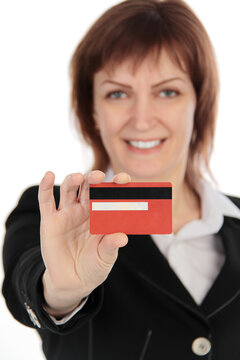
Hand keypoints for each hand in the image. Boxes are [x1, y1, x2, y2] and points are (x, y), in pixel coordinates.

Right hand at [38, 170, 129, 316]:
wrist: (72, 282)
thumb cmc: (94, 266)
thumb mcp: (105, 258)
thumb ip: (111, 246)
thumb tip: (122, 237)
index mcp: (102, 214)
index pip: (110, 194)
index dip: (116, 185)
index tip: (125, 179)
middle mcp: (85, 209)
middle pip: (89, 187)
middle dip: (94, 179)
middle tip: (99, 177)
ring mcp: (67, 213)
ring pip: (69, 189)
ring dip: (73, 180)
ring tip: (79, 178)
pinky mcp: (50, 221)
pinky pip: (46, 200)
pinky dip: (45, 186)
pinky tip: (49, 174)